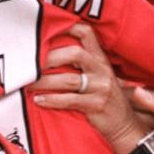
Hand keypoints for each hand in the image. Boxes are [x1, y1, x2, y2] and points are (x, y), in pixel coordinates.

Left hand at [33, 24, 141, 151]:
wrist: (125, 126)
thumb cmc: (106, 100)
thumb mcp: (100, 78)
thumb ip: (83, 66)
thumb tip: (49, 57)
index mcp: (101, 60)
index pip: (87, 33)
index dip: (68, 26)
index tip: (46, 29)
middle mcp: (102, 70)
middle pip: (75, 53)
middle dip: (49, 57)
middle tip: (29, 63)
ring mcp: (101, 88)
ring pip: (68, 79)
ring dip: (44, 82)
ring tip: (28, 84)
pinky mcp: (96, 105)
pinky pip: (70, 100)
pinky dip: (51, 100)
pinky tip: (38, 100)